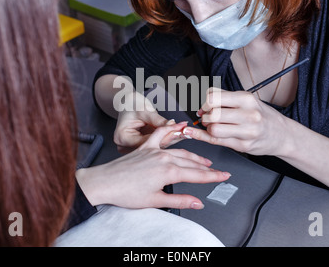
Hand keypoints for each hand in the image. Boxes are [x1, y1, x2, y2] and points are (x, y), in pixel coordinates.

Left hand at [76, 123, 230, 209]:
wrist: (104, 182)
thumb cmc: (125, 193)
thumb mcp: (156, 200)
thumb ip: (180, 200)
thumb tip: (197, 202)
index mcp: (168, 171)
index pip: (197, 175)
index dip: (213, 176)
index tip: (224, 176)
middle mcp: (163, 158)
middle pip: (191, 162)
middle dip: (206, 167)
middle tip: (218, 171)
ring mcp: (154, 150)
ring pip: (180, 150)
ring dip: (194, 155)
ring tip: (204, 160)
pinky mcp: (145, 147)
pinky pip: (161, 135)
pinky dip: (171, 130)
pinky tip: (179, 126)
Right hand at [114, 92, 185, 152]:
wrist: (127, 102)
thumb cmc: (131, 104)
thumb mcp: (144, 110)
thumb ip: (157, 120)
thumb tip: (171, 125)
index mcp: (122, 137)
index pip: (146, 141)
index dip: (163, 135)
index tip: (177, 130)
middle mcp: (125, 145)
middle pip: (151, 146)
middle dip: (170, 137)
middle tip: (184, 131)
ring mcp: (133, 147)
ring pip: (156, 146)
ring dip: (171, 138)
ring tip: (184, 131)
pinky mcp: (141, 146)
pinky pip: (156, 143)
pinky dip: (167, 137)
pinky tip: (178, 133)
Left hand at [183, 88, 289, 156]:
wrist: (283, 135)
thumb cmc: (262, 116)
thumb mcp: (247, 100)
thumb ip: (224, 96)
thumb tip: (202, 98)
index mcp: (247, 99)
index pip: (213, 98)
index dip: (204, 103)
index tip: (204, 106)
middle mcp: (248, 115)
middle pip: (212, 115)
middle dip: (204, 116)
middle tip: (207, 117)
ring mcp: (247, 132)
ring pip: (213, 129)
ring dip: (208, 128)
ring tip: (213, 126)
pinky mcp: (243, 146)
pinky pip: (216, 141)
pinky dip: (202, 137)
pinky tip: (195, 133)